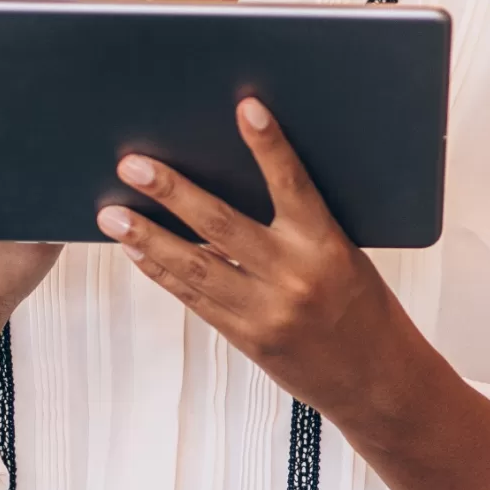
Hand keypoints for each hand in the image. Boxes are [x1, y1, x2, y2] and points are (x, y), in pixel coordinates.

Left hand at [102, 101, 489, 489]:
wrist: (376, 381)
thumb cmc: (365, 309)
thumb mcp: (346, 256)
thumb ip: (301, 226)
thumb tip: (241, 186)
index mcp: (327, 247)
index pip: (293, 185)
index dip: (269, 146)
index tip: (246, 108)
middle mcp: (293, 277)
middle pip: (221, 225)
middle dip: (173, 192)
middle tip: (134, 165)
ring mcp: (265, 311)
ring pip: (194, 266)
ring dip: (148, 236)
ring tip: (113, 213)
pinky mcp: (246, 338)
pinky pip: (194, 299)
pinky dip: (161, 271)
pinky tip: (137, 251)